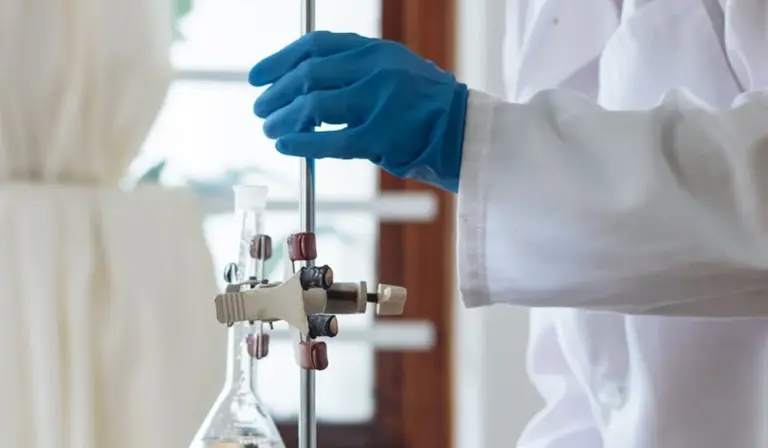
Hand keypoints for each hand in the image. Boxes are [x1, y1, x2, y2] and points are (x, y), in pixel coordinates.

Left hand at [248, 31, 468, 192]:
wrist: (466, 132)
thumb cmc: (426, 108)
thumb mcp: (394, 72)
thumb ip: (355, 74)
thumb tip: (304, 88)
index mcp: (376, 50)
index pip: (316, 46)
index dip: (280, 60)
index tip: (259, 76)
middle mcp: (375, 68)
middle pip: (308, 74)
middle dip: (276, 93)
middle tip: (261, 108)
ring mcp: (379, 100)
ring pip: (313, 105)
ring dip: (284, 118)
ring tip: (270, 129)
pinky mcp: (382, 134)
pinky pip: (330, 140)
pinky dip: (302, 143)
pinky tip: (286, 146)